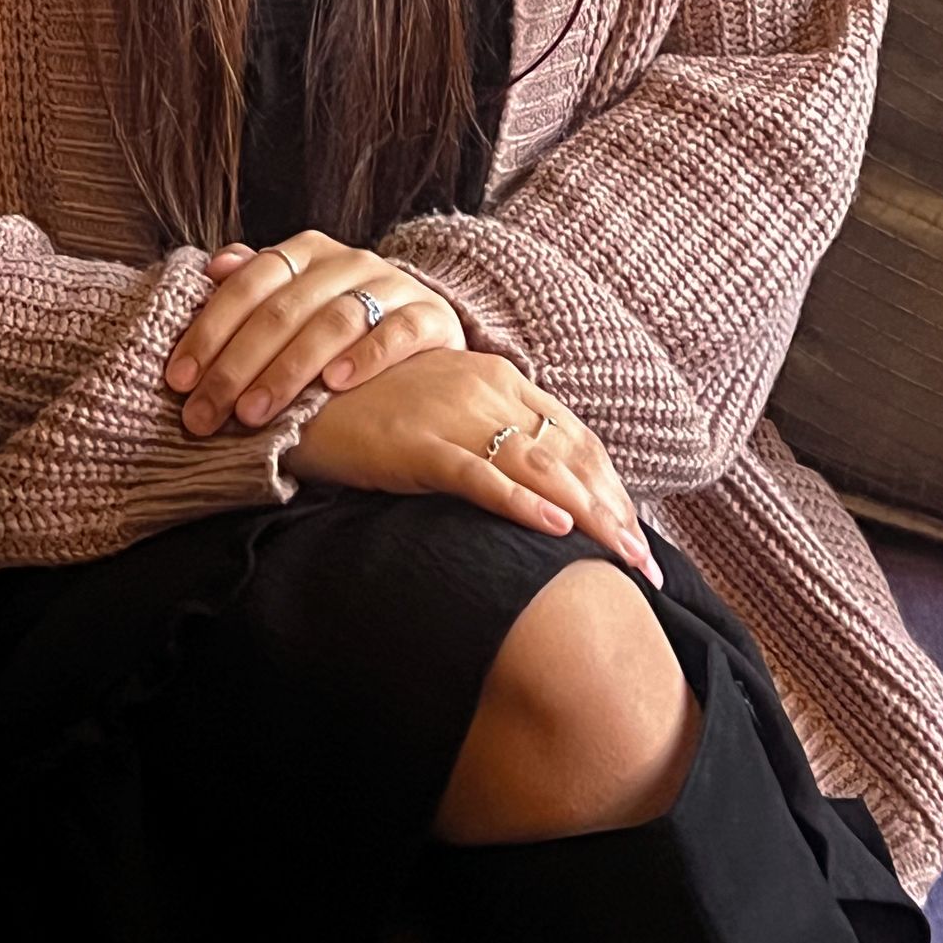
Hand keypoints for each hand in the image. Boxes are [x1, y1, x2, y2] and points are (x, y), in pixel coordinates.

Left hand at [164, 231, 465, 437]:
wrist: (428, 332)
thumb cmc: (342, 325)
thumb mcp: (297, 301)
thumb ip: (254, 286)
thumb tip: (214, 267)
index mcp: (306, 252)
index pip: (249, 284)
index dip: (210, 331)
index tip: (180, 380)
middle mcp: (347, 261)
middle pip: (283, 310)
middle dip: (237, 366)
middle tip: (206, 414)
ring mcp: (392, 285)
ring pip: (334, 321)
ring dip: (289, 369)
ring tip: (255, 411)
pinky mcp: (430, 316)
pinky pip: (397, 332)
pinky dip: (366, 356)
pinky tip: (336, 384)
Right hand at [283, 351, 664, 582]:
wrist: (295, 388)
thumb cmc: (364, 401)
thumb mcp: (435, 406)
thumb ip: (478, 429)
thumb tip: (519, 477)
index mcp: (495, 377)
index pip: (571, 435)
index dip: (609, 485)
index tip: (636, 530)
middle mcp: (486, 389)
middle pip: (570, 455)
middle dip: (614, 512)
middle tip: (648, 565)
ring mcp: (453, 416)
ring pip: (540, 469)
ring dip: (590, 517)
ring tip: (625, 560)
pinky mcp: (419, 445)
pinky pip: (482, 476)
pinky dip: (523, 504)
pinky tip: (556, 531)